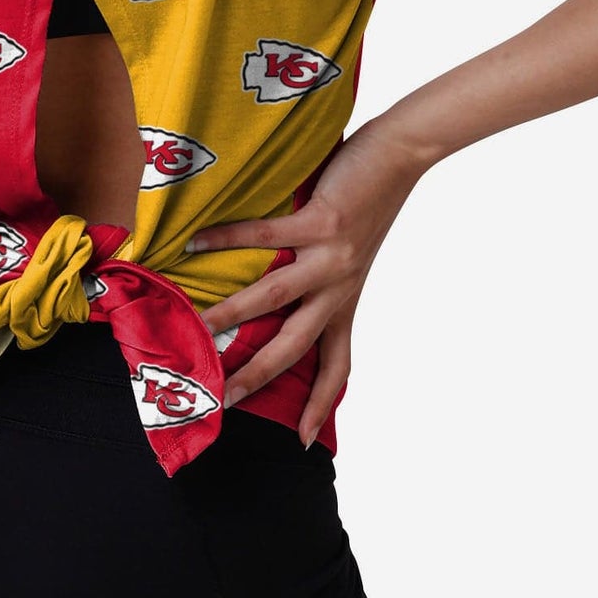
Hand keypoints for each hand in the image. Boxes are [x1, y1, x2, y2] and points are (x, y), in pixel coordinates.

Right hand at [183, 117, 427, 444]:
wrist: (401, 156)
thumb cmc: (370, 198)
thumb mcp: (351, 253)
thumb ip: (319, 274)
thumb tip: (275, 281)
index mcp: (346, 299)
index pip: (338, 365)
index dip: (322, 404)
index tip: (304, 441)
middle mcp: (339, 287)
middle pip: (295, 345)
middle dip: (258, 375)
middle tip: (222, 400)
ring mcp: (330, 257)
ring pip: (274, 296)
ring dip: (233, 314)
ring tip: (199, 328)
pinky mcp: (321, 222)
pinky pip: (265, 237)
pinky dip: (226, 239)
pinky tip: (196, 244)